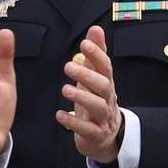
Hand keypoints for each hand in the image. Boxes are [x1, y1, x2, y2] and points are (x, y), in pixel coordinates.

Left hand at [58, 25, 123, 165]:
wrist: (107, 137)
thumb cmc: (97, 101)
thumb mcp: (96, 78)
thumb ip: (95, 55)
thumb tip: (95, 29)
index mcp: (106, 84)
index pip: (105, 67)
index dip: (97, 55)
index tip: (84, 44)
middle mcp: (107, 99)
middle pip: (103, 85)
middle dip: (87, 75)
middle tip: (68, 66)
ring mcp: (103, 118)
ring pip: (97, 107)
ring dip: (82, 97)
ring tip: (65, 89)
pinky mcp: (95, 135)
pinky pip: (87, 129)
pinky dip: (74, 123)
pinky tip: (60, 115)